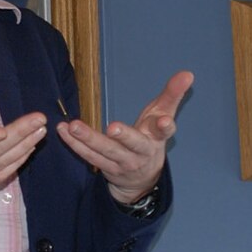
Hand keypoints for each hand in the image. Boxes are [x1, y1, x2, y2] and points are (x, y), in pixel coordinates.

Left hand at [58, 70, 192, 204]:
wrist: (142, 178)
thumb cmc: (151, 139)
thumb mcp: (163, 116)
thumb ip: (172, 95)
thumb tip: (188, 73)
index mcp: (157, 138)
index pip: (164, 131)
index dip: (165, 126)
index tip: (165, 121)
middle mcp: (141, 152)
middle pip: (132, 144)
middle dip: (123, 136)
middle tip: (113, 128)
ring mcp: (122, 162)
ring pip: (104, 151)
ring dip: (87, 139)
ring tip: (72, 126)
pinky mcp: (105, 168)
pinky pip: (88, 156)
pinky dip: (74, 144)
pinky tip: (63, 130)